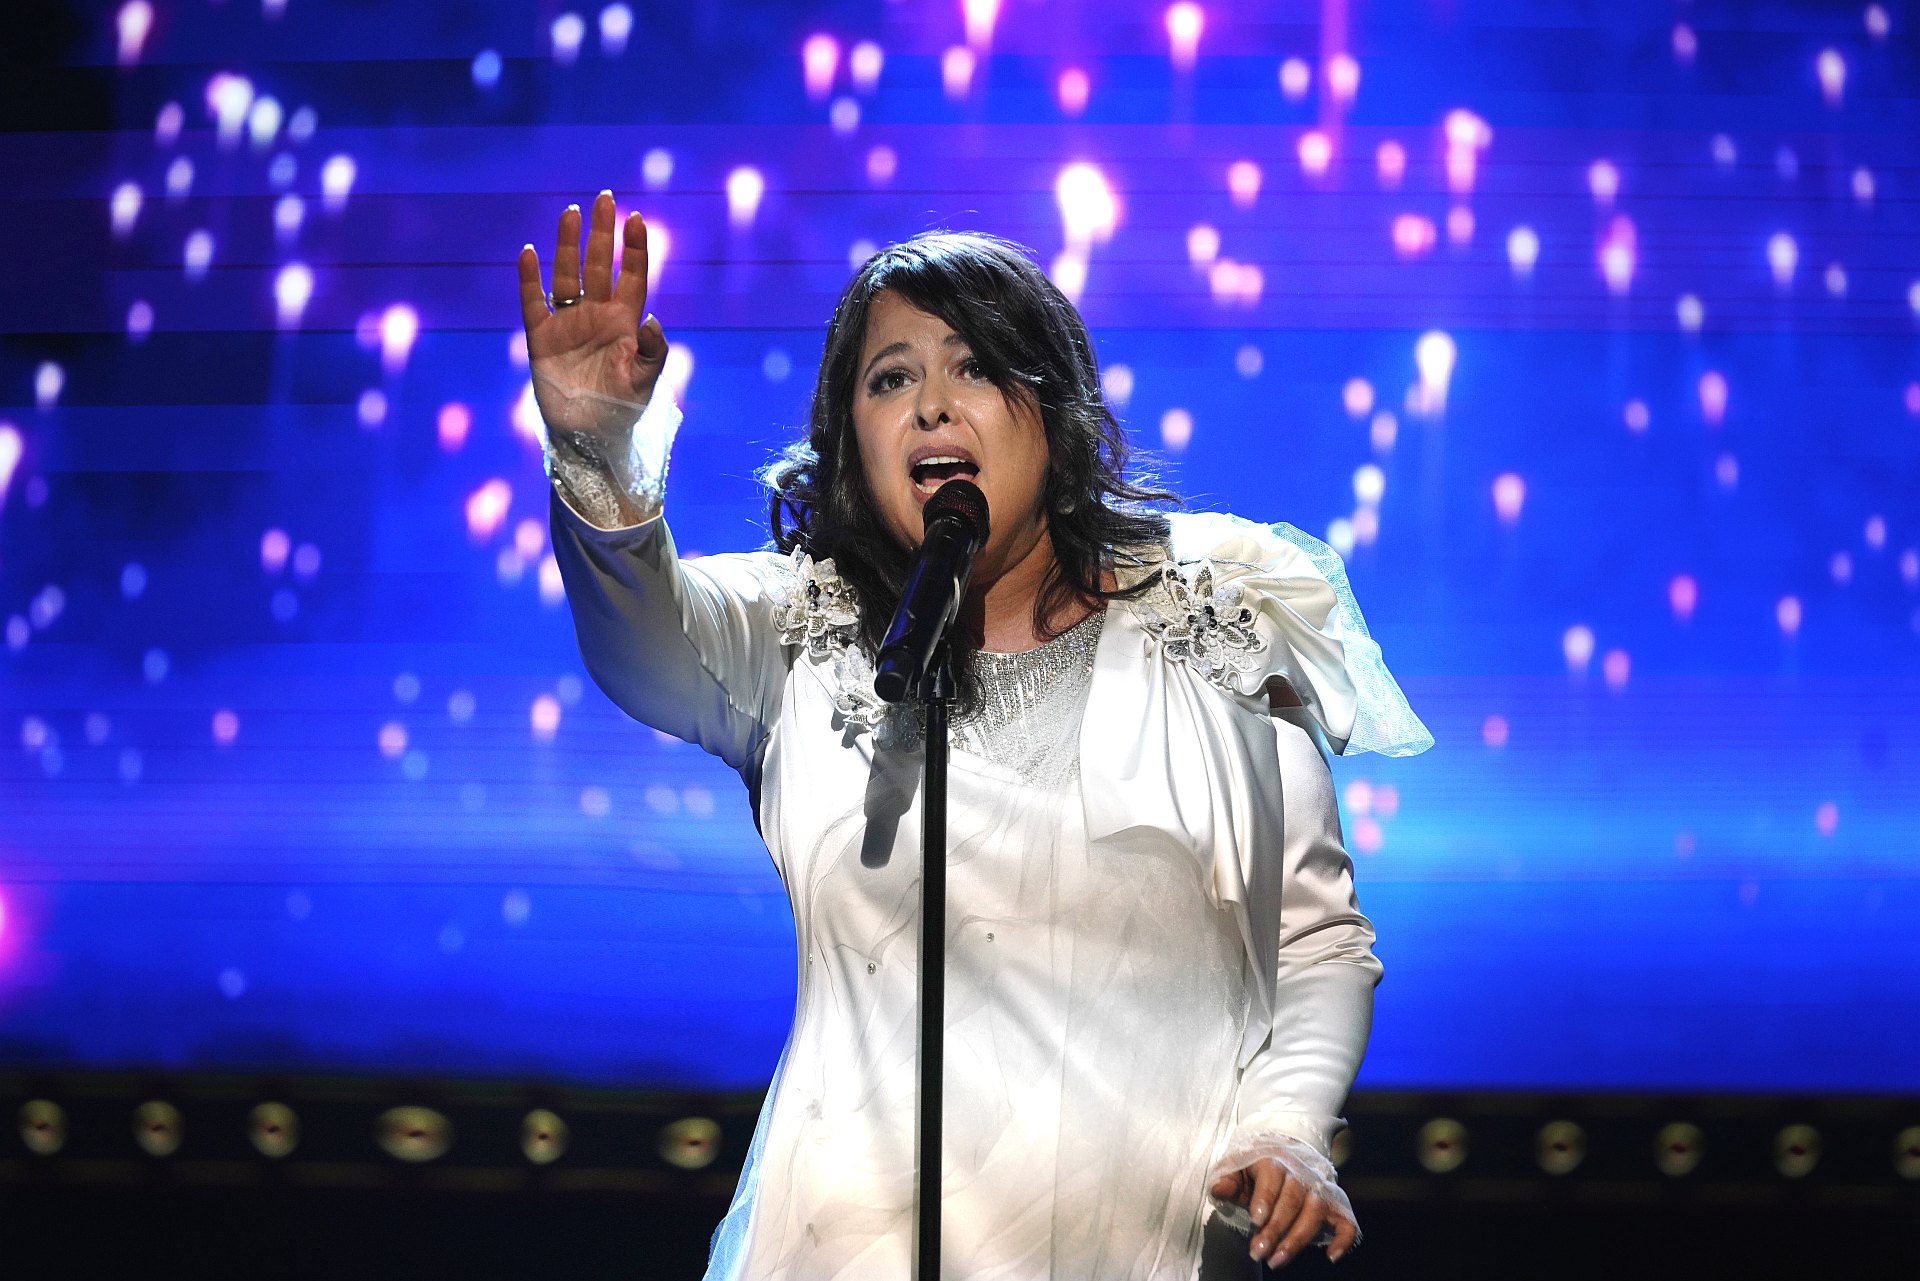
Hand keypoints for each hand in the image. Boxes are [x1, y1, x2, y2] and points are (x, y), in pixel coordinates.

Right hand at [515, 191, 668, 441]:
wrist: (589, 439)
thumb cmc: (622, 410)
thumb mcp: (645, 381)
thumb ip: (652, 350)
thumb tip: (651, 317)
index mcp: (624, 323)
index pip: (631, 276)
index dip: (634, 248)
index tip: (636, 218)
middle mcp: (596, 316)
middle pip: (599, 265)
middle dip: (601, 233)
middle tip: (603, 198)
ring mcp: (568, 325)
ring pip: (567, 275)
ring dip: (567, 246)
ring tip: (570, 213)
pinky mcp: (542, 339)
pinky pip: (533, 303)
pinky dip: (530, 279)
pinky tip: (529, 253)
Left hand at [1210, 1160, 1356, 1267]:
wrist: (1284, 1153)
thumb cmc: (1255, 1168)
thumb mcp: (1235, 1168)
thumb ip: (1227, 1180)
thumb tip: (1218, 1189)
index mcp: (1274, 1160)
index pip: (1272, 1178)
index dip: (1265, 1199)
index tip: (1256, 1220)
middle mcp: (1301, 1173)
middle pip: (1293, 1200)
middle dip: (1276, 1229)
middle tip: (1258, 1253)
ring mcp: (1320, 1188)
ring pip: (1316, 1212)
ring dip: (1298, 1239)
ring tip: (1277, 1260)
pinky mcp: (1335, 1205)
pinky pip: (1346, 1221)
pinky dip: (1343, 1238)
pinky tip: (1332, 1256)